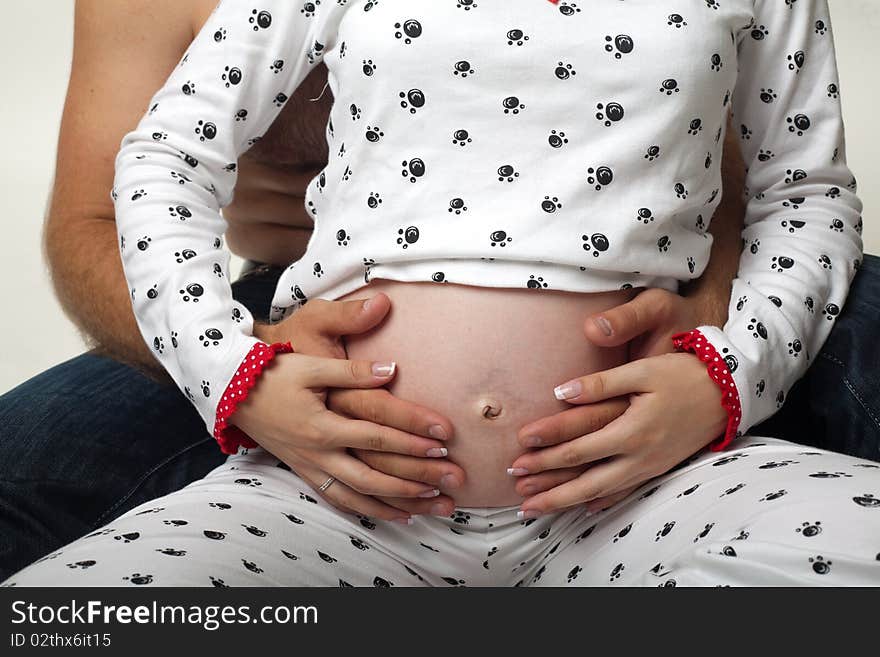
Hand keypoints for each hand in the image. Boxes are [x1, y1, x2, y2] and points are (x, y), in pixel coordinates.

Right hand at [247, 295, 462, 521]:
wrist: (232, 392)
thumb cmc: (272, 374)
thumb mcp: (311, 365)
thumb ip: (352, 370)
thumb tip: (392, 369)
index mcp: (323, 425)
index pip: (377, 435)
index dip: (412, 437)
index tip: (444, 439)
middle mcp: (319, 453)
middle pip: (376, 474)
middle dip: (416, 480)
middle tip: (452, 481)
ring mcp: (313, 468)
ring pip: (362, 495)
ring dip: (401, 502)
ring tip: (436, 505)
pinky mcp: (308, 473)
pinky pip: (343, 500)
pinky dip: (372, 510)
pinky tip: (399, 516)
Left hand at [510, 287, 722, 507]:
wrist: (729, 392)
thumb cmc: (684, 375)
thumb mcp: (642, 371)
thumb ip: (600, 384)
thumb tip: (560, 392)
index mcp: (631, 430)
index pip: (579, 447)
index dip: (545, 452)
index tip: (518, 452)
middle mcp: (639, 456)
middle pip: (585, 480)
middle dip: (549, 489)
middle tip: (518, 494)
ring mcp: (649, 466)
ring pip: (601, 492)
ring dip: (566, 501)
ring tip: (537, 507)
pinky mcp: (657, 468)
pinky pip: (624, 492)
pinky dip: (600, 501)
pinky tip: (583, 508)